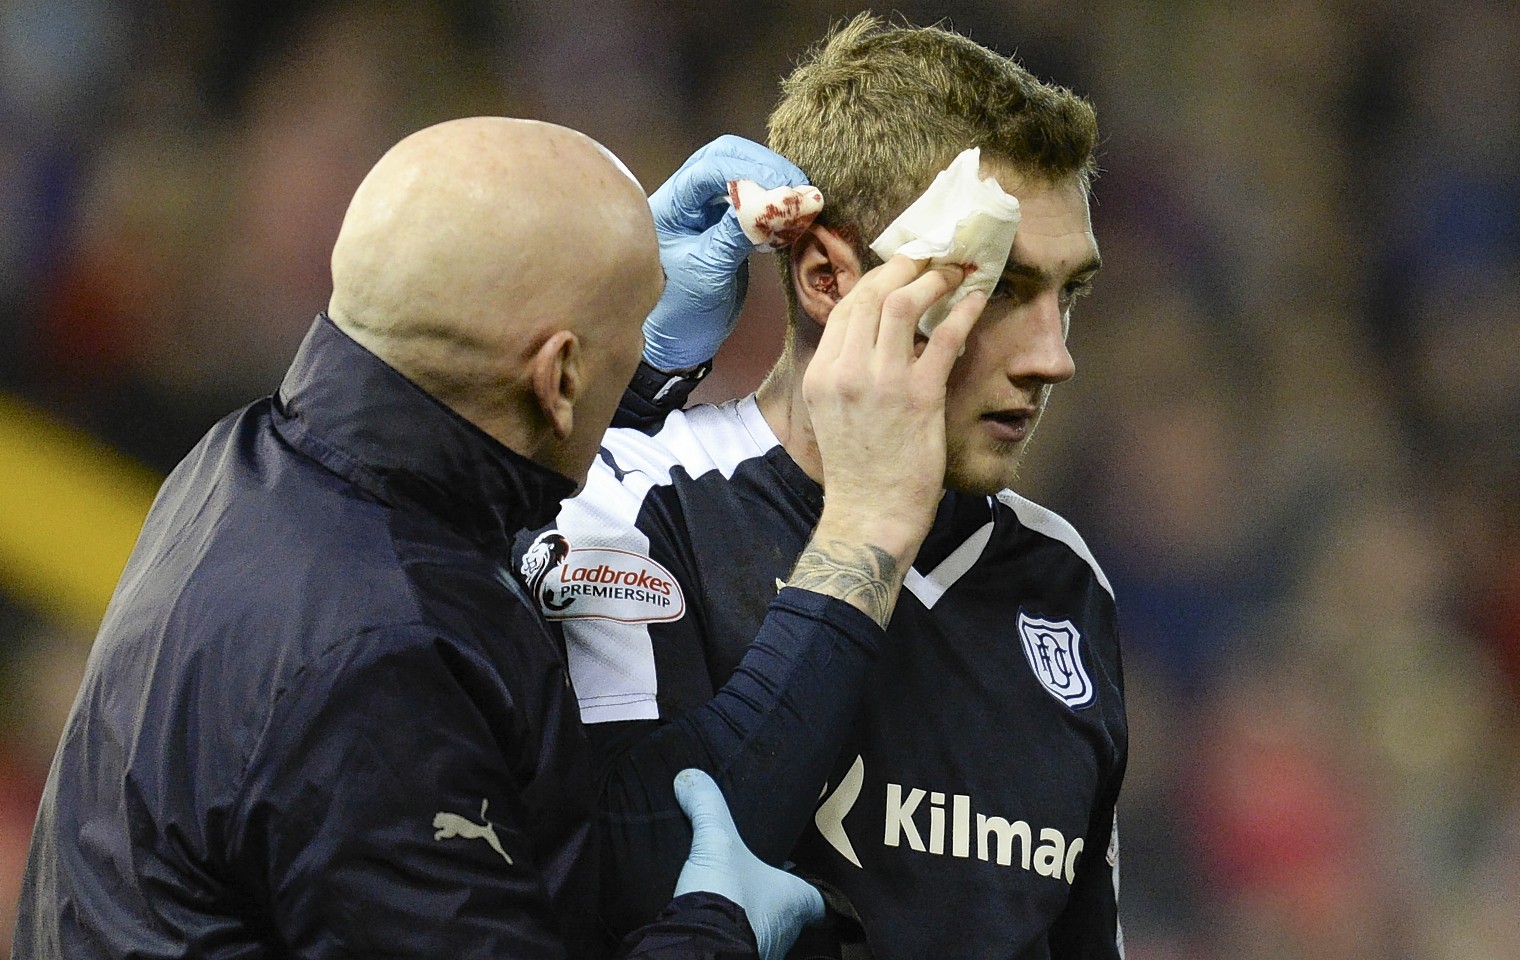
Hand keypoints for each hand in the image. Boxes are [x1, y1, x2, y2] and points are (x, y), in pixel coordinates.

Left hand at [644, 136, 809, 370]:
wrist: (676, 345)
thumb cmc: (678, 313)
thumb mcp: (709, 272)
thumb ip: (737, 234)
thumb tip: (778, 202)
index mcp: (669, 205)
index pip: (710, 166)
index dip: (750, 171)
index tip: (785, 188)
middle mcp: (685, 200)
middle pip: (726, 158)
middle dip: (765, 166)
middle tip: (798, 187)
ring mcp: (705, 212)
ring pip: (741, 175)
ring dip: (773, 183)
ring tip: (800, 202)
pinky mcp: (725, 227)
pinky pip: (752, 202)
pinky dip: (774, 205)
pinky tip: (790, 219)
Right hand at [673, 768, 823, 959]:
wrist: (698, 948)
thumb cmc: (726, 895)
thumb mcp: (716, 841)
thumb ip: (707, 807)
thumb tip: (690, 777)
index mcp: (796, 901)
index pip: (822, 899)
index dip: (819, 889)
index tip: (809, 877)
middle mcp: (787, 931)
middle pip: (791, 913)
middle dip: (776, 898)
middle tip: (760, 876)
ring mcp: (764, 950)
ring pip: (766, 930)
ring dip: (753, 916)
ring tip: (735, 895)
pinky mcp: (737, 957)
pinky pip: (742, 942)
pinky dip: (731, 931)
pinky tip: (713, 918)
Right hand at [789, 257, 985, 624]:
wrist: (870, 514)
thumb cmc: (859, 469)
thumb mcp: (833, 412)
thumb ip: (846, 371)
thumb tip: (875, 335)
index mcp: (822, 373)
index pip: (848, 306)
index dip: (877, 277)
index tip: (901, 266)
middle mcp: (846, 370)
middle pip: (874, 294)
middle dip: (907, 266)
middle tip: (931, 257)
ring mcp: (882, 382)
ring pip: (905, 304)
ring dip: (934, 280)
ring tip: (954, 273)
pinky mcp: (919, 397)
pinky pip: (944, 338)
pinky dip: (963, 311)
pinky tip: (976, 300)